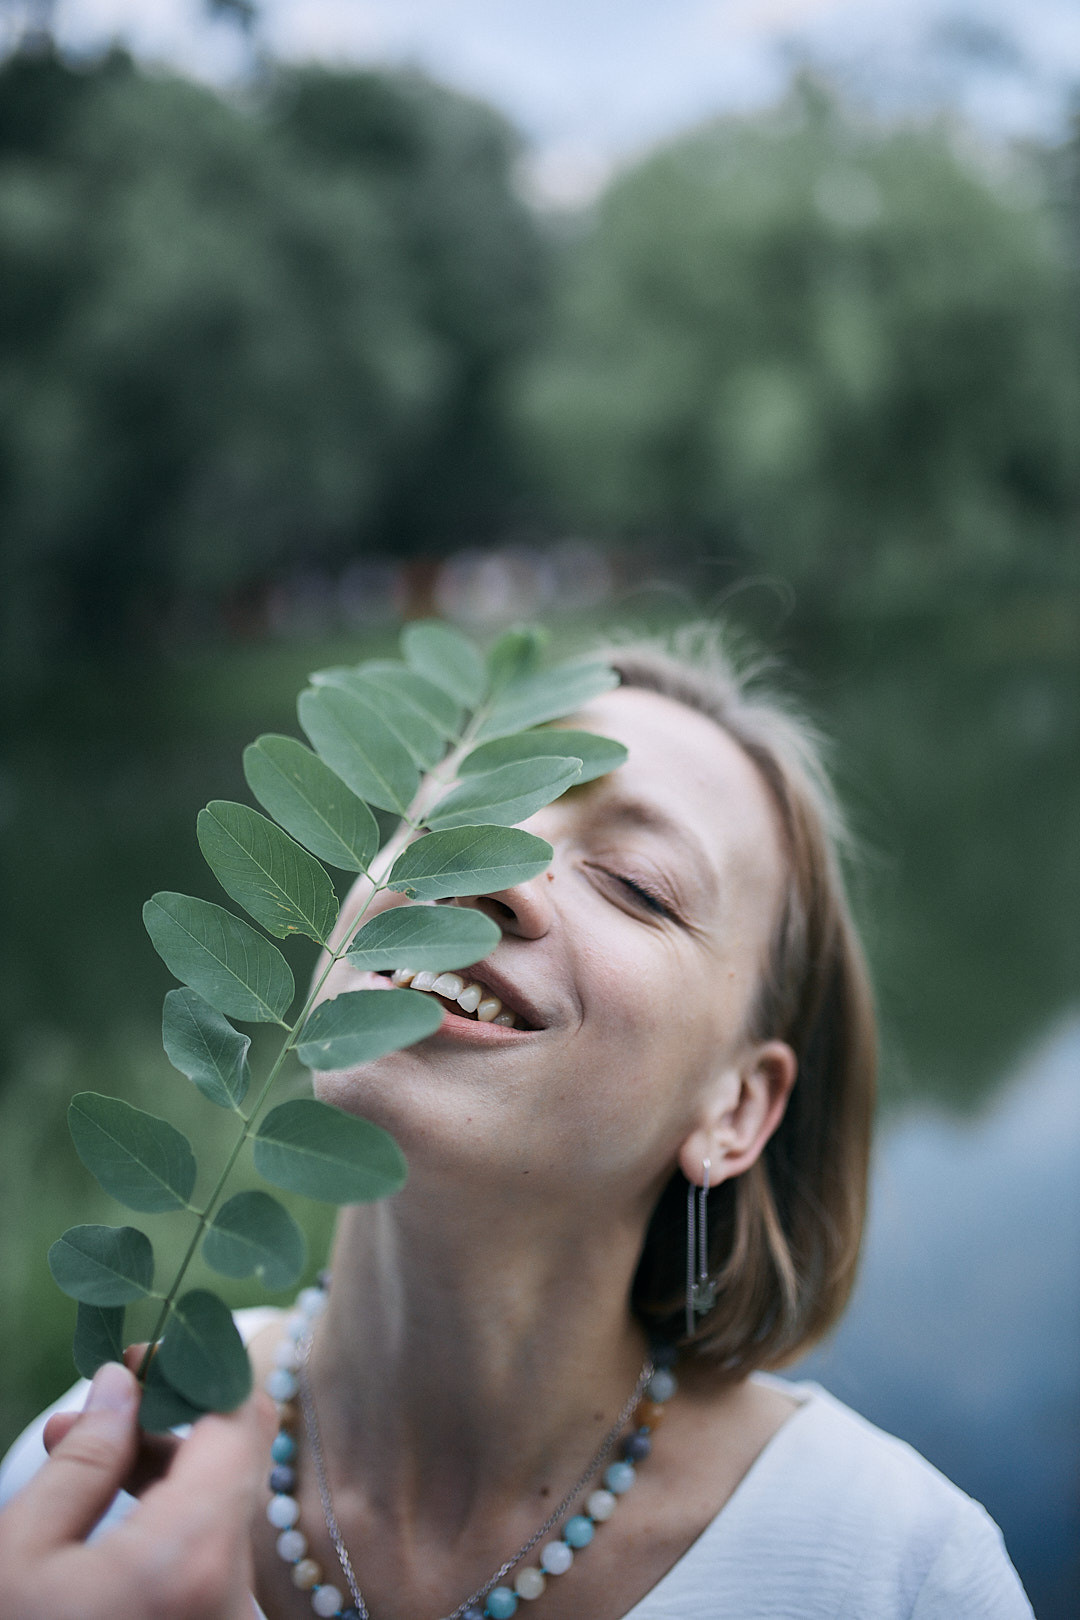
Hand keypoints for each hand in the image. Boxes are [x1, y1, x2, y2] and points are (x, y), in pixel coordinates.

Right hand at [0, 1361, 271, 1619]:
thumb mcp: (23, 1553)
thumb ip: (84, 1459)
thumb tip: (122, 1382)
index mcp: (194, 1555)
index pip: (242, 1421)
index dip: (200, 1371)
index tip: (146, 1355)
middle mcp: (236, 1592)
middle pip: (234, 1464)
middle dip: (169, 1419)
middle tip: (102, 1398)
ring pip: (221, 1512)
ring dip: (164, 1472)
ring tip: (76, 1448)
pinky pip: (212, 1560)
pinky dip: (170, 1524)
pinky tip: (107, 1508)